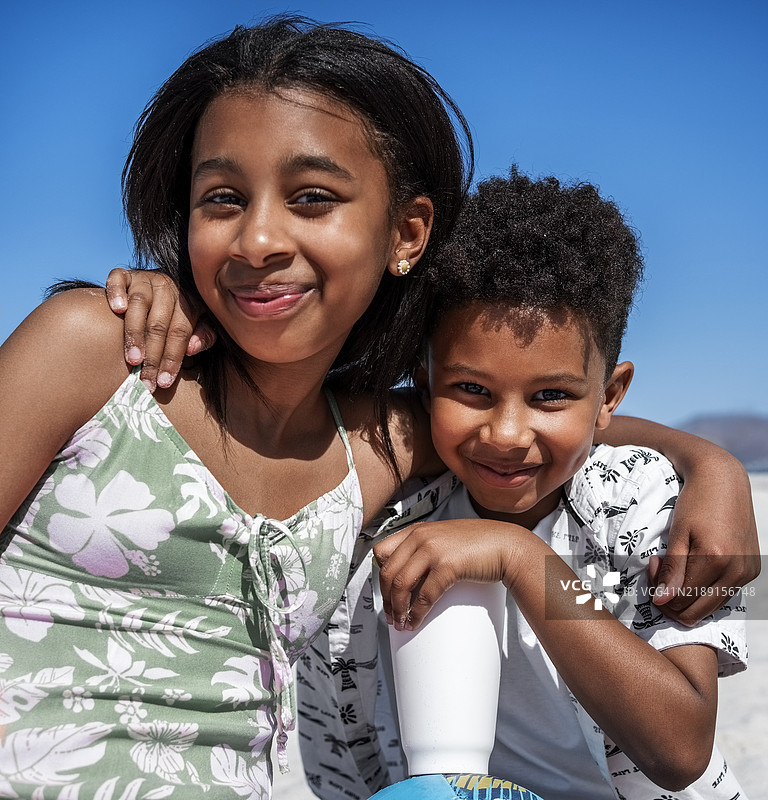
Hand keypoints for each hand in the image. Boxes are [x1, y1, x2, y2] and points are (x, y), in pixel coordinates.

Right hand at [105, 268, 214, 390]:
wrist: (167, 282)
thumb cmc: (182, 313)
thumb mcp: (202, 323)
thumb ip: (204, 336)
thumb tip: (192, 349)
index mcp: (188, 301)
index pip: (180, 333)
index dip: (172, 358)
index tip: (164, 382)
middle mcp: (167, 287)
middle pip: (159, 325)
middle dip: (153, 356)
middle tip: (146, 381)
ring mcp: (145, 279)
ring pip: (139, 305)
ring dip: (134, 333)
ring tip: (133, 359)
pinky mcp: (124, 274)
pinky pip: (117, 278)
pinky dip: (116, 292)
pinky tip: (117, 309)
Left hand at [374, 518, 524, 630]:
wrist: (506, 545)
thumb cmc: (480, 544)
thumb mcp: (444, 537)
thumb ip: (425, 548)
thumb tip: (409, 576)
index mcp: (417, 530)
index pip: (382, 551)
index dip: (380, 575)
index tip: (386, 592)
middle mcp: (421, 537)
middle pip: (389, 572)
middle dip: (386, 599)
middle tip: (390, 615)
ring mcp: (433, 550)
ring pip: (401, 585)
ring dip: (398, 609)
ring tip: (401, 623)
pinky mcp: (447, 566)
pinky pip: (424, 596)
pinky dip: (417, 613)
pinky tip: (416, 622)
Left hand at [652, 457, 759, 625]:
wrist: (724, 480)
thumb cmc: (696, 501)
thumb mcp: (678, 533)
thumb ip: (672, 569)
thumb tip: (661, 602)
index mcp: (716, 559)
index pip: (681, 599)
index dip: (659, 590)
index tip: (651, 564)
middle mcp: (737, 570)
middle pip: (696, 611)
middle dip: (671, 600)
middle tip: (658, 571)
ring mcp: (747, 572)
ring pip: (710, 607)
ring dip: (687, 597)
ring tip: (674, 567)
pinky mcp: (751, 570)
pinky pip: (723, 594)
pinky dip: (704, 590)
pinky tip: (692, 568)